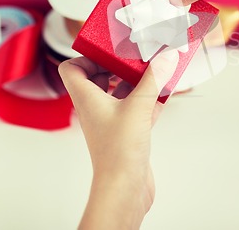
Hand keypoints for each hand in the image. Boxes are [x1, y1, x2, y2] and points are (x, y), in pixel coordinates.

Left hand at [59, 50, 178, 229]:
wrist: (125, 187)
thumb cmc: (118, 152)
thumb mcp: (139, 106)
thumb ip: (153, 79)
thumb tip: (165, 56)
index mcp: (87, 98)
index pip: (72, 69)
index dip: (87, 57)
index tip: (110, 50)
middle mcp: (96, 107)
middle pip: (100, 77)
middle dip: (120, 65)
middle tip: (138, 55)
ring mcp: (112, 119)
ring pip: (122, 92)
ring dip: (138, 80)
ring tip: (156, 69)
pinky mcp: (127, 131)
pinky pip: (137, 107)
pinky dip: (149, 97)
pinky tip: (166, 91)